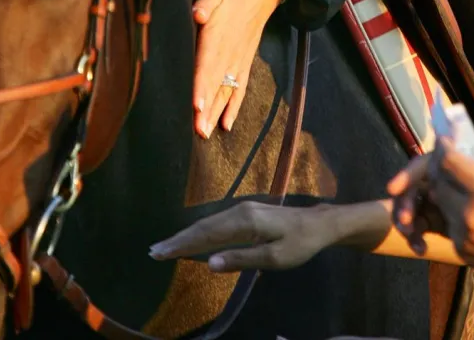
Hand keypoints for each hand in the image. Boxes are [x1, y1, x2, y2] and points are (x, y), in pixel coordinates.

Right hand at [150, 201, 339, 271]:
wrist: (319, 224)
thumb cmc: (299, 244)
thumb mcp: (273, 259)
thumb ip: (241, 260)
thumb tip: (209, 264)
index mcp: (244, 221)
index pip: (205, 235)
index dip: (181, 244)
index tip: (159, 253)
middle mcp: (239, 211)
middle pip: (203, 227)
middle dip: (178, 239)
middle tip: (154, 252)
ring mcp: (243, 209)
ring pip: (209, 223)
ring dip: (188, 235)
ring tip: (168, 246)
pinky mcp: (247, 212)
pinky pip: (218, 222)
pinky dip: (201, 231)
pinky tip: (194, 238)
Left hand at [192, 0, 281, 137]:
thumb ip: (206, 3)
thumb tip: (198, 13)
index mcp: (217, 38)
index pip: (207, 66)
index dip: (202, 86)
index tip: (197, 106)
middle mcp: (228, 54)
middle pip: (215, 85)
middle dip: (207, 109)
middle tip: (198, 131)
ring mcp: (238, 61)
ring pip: (226, 91)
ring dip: (216, 112)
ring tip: (207, 132)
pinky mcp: (244, 64)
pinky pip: (239, 89)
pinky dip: (233, 106)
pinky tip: (226, 124)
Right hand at [386, 153, 447, 254]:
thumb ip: (463, 168)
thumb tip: (437, 151)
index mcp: (456, 169)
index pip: (426, 165)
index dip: (409, 174)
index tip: (393, 189)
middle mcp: (445, 182)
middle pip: (415, 186)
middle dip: (405, 202)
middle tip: (405, 221)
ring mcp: (441, 203)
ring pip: (413, 206)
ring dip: (405, 220)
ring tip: (411, 237)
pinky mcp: (439, 223)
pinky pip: (420, 226)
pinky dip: (415, 236)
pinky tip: (421, 248)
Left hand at [414, 140, 473, 272]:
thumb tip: (459, 159)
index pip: (447, 162)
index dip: (442, 148)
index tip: (442, 141)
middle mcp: (468, 212)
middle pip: (437, 182)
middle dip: (440, 169)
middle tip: (447, 162)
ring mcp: (462, 234)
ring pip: (439, 204)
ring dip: (444, 192)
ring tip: (457, 186)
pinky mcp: (460, 250)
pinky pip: (448, 224)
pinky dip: (452, 214)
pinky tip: (467, 211)